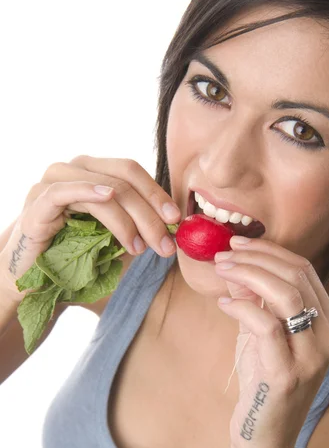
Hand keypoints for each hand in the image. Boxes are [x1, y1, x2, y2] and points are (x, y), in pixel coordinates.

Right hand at [0, 155, 180, 297]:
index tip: (176, 220)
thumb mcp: (113, 237)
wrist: (33, 278)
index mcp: (94, 171)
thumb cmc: (74, 255)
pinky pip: (64, 191)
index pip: (132, 172)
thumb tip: (174, 227)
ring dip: (128, 220)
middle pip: (124, 179)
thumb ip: (138, 225)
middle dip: (150, 213)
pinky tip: (106, 198)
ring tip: (139, 248)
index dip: (157, 194)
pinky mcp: (37, 203)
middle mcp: (74, 169)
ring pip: (104, 189)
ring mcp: (53, 182)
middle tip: (165, 243)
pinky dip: (88, 191)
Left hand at [214, 236, 328, 447]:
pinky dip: (241, 306)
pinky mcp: (287, 374)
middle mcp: (327, 336)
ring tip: (221, 270)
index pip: (303, 270)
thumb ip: (254, 300)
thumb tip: (237, 264)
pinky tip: (223, 304)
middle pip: (296, 276)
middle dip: (255, 257)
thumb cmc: (262, 382)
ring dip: (248, 274)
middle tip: (224, 253)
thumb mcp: (259, 334)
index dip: (269, 251)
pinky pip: (265, 325)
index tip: (237, 244)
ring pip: (286, 294)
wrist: (262, 438)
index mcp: (327, 323)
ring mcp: (311, 357)